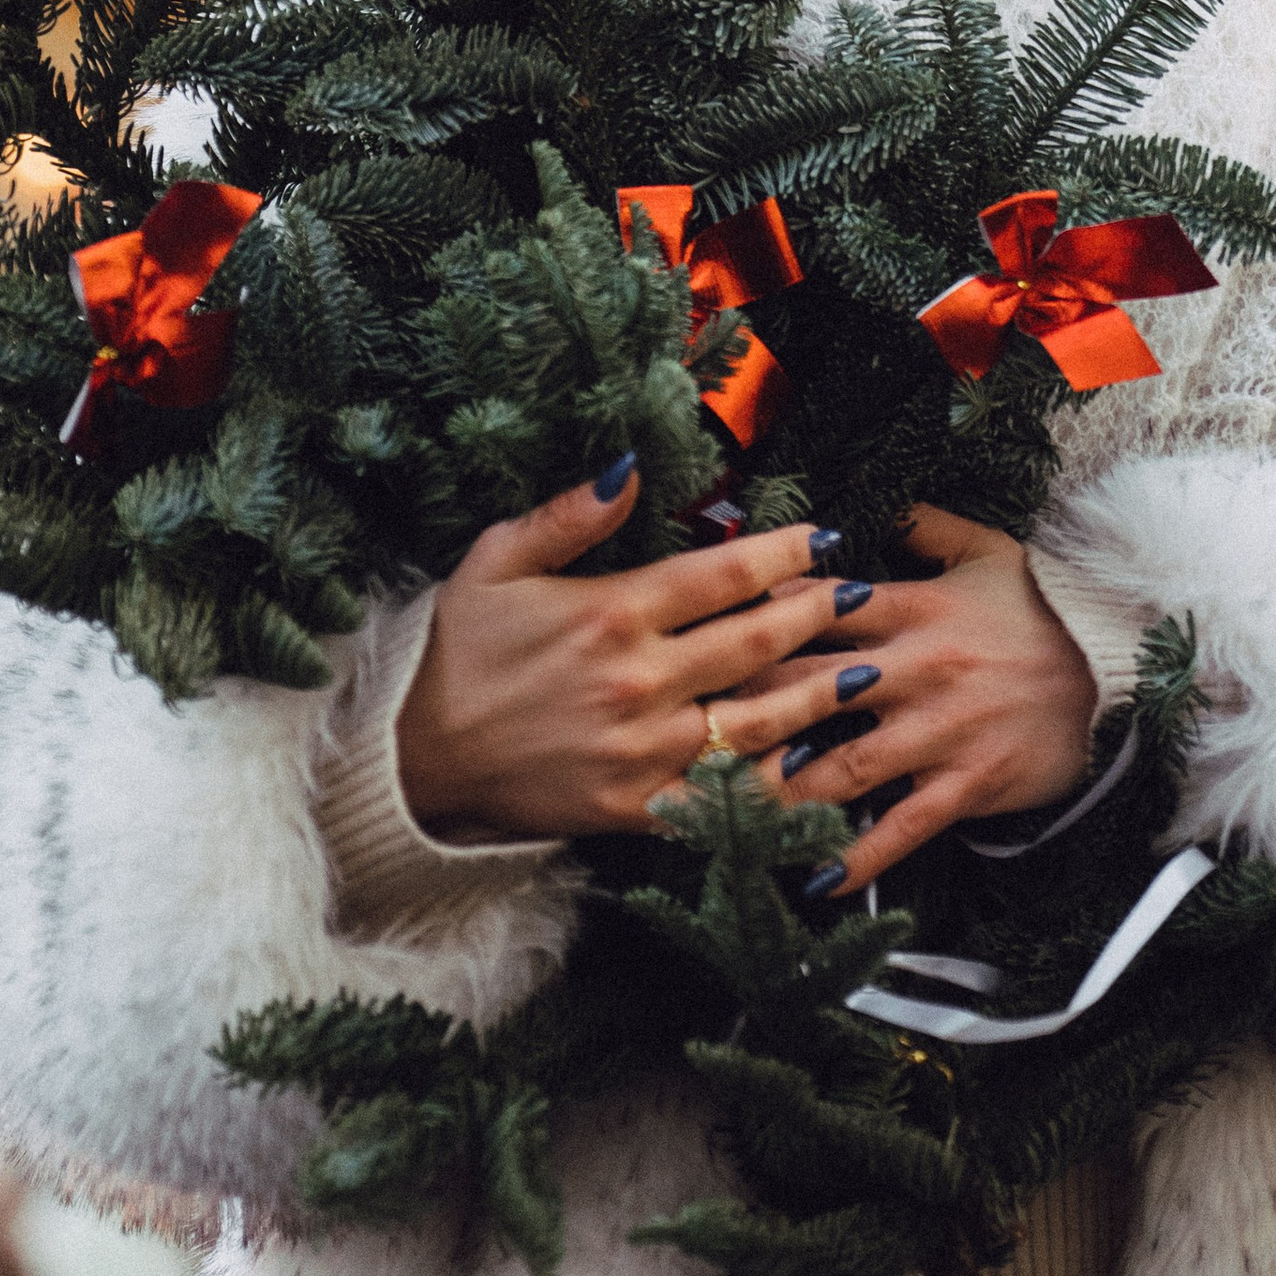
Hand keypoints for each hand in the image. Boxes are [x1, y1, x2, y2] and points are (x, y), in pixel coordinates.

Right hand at [395, 466, 844, 840]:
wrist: (412, 755)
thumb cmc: (457, 647)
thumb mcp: (498, 557)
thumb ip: (572, 512)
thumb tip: (635, 465)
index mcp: (612, 612)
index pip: (725, 575)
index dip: (786, 554)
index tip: (825, 537)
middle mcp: (638, 681)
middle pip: (755, 644)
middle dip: (817, 615)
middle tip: (860, 593)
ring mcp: (641, 752)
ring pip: (756, 723)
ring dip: (817, 697)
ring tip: (863, 671)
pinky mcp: (634, 810)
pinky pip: (722, 801)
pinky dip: (774, 790)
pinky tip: (813, 772)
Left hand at [709, 502, 1096, 894]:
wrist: (1115, 671)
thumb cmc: (1043, 610)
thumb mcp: (986, 551)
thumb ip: (924, 525)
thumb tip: (876, 502)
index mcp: (911, 608)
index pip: (814, 611)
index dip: (753, 624)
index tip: (701, 642)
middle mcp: (915, 669)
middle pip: (811, 690)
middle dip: (746, 713)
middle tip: (683, 736)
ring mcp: (939, 731)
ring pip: (843, 765)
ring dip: (784, 790)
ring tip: (727, 811)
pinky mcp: (965, 783)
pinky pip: (902, 825)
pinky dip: (858, 857)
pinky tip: (816, 879)